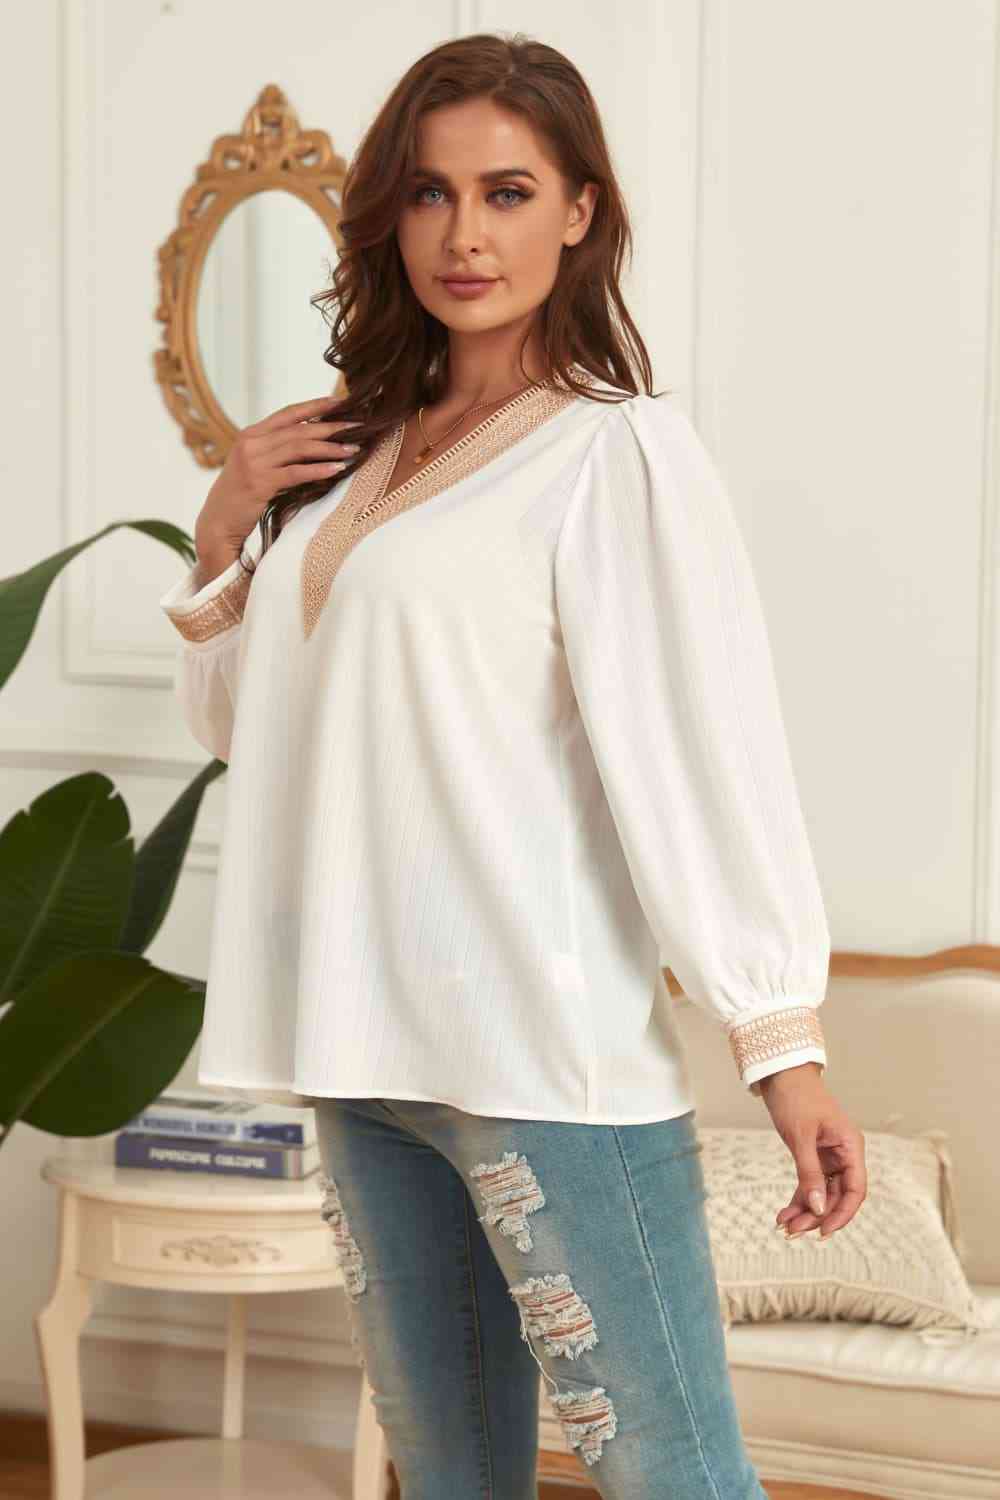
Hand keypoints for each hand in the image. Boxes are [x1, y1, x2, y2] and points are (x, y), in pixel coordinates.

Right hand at [196, 394, 363, 554]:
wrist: (218, 522)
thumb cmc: (242, 495)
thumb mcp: (256, 465)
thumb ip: (276, 450)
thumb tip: (314, 441)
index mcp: (251, 435)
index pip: (288, 413)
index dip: (315, 406)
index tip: (340, 402)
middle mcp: (251, 443)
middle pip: (298, 429)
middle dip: (331, 426)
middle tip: (358, 426)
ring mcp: (253, 462)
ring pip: (299, 448)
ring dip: (329, 448)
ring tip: (353, 449)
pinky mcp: (259, 483)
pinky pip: (295, 472)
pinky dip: (318, 470)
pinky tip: (336, 469)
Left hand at [757, 1063, 866, 1239]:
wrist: (780, 1074)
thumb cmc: (796, 1097)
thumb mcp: (800, 1137)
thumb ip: (809, 1173)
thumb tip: (817, 1208)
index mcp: (850, 1147)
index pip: (855, 1190)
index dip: (842, 1214)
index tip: (822, 1231)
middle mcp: (844, 1154)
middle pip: (836, 1196)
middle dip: (816, 1215)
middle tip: (793, 1232)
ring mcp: (828, 1156)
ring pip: (821, 1193)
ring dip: (805, 1211)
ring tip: (784, 1227)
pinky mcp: (813, 1156)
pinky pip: (810, 1184)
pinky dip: (798, 1199)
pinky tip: (784, 1214)